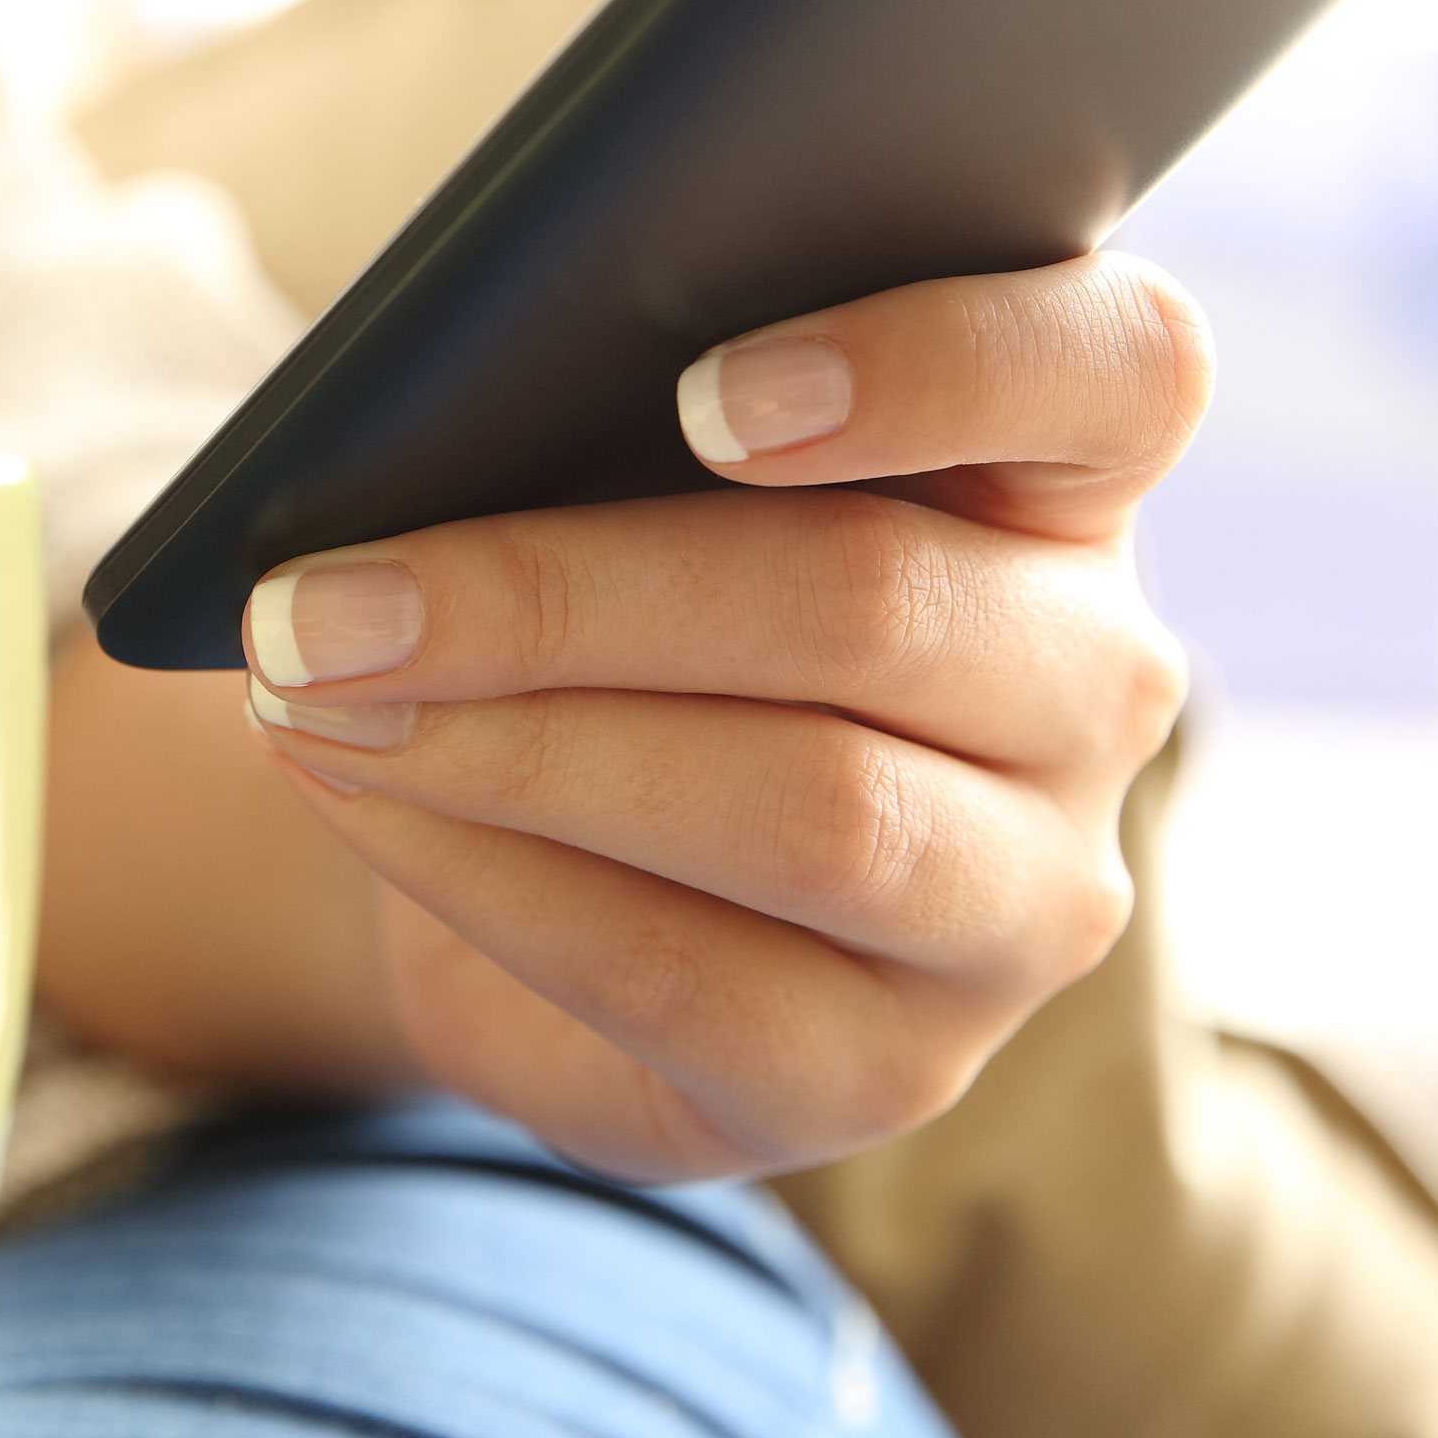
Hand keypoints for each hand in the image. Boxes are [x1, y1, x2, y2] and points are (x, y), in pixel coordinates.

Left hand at [238, 251, 1206, 1182]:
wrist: (550, 846)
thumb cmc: (605, 587)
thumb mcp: (624, 464)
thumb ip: (612, 396)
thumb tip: (436, 407)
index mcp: (1069, 475)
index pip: (1123, 367)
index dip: (938, 362)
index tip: (702, 391)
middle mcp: (1093, 689)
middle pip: (873, 605)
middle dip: (561, 596)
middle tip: (320, 595)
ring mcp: (1021, 902)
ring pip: (806, 806)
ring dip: (517, 748)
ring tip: (314, 700)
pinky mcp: (892, 1074)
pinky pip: (687, 976)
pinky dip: (489, 879)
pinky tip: (362, 808)